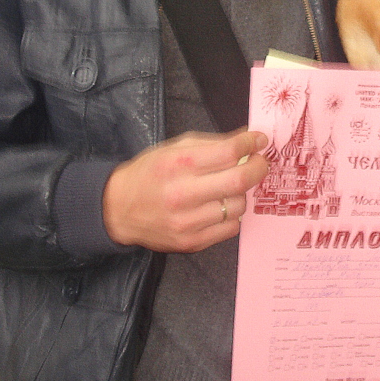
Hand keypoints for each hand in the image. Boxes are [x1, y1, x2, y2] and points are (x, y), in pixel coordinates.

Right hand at [102, 130, 268, 252]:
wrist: (118, 208)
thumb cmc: (150, 173)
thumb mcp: (176, 147)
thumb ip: (213, 143)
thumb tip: (249, 138)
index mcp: (179, 163)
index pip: (230, 152)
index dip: (252, 143)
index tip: (260, 140)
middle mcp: (183, 194)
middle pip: (240, 180)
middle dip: (259, 167)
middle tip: (261, 162)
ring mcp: (188, 222)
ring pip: (238, 206)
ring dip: (241, 193)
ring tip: (229, 187)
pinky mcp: (191, 242)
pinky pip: (230, 228)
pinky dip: (232, 215)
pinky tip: (219, 206)